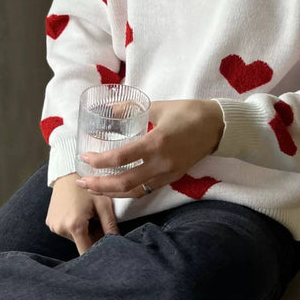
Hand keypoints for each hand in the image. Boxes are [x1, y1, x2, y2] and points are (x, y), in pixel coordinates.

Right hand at [46, 172, 119, 255]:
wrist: (68, 171)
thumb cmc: (88, 186)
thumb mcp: (103, 204)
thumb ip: (110, 226)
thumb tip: (117, 242)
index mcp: (75, 226)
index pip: (86, 252)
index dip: (98, 251)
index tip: (105, 248)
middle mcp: (61, 229)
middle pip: (81, 244)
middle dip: (92, 237)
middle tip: (98, 220)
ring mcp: (53, 226)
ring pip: (74, 237)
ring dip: (83, 231)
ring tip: (88, 214)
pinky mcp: (50, 222)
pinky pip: (65, 230)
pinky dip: (74, 226)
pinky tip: (78, 212)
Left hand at [75, 99, 223, 198]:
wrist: (218, 126)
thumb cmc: (189, 112)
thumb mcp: (159, 106)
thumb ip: (132, 110)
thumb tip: (108, 110)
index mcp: (156, 142)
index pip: (120, 159)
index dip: (99, 161)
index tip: (85, 157)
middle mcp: (161, 163)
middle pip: (124, 182)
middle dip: (99, 185)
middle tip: (82, 181)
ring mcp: (168, 173)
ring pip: (135, 191)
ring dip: (112, 193)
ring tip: (95, 189)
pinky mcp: (173, 177)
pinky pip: (147, 189)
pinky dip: (129, 191)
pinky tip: (118, 188)